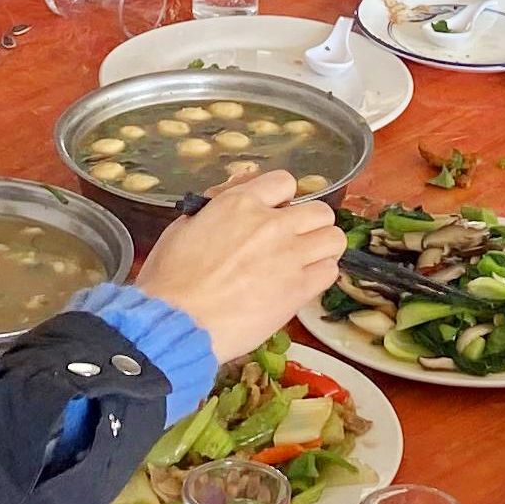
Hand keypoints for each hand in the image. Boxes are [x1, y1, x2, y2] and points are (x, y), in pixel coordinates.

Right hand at [129, 170, 343, 365]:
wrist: (176, 322)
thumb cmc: (170, 278)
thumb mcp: (185, 225)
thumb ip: (218, 203)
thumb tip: (240, 185)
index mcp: (241, 203)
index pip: (285, 182)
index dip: (282, 199)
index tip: (275, 214)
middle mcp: (272, 223)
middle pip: (319, 210)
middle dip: (309, 223)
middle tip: (294, 240)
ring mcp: (289, 256)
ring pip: (334, 238)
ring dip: (322, 248)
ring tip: (305, 262)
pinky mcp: (298, 289)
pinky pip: (330, 272)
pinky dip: (320, 275)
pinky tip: (303, 283)